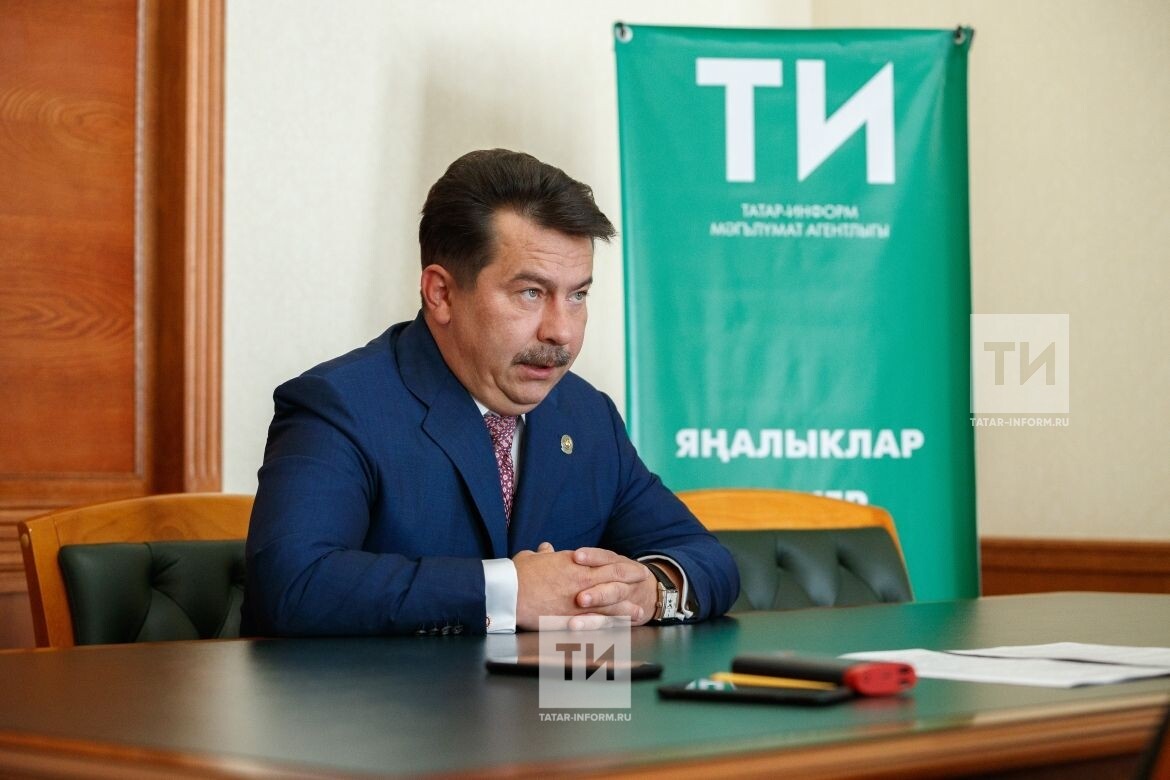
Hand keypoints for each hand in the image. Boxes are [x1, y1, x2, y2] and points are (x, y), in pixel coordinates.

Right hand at [512, 546, 656, 629]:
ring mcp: (581, 597)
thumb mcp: (531, 558)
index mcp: (572, 562)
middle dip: (631, 578)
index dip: (616, 563)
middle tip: (644, 580)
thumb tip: (546, 548)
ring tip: (640, 610)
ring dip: (628, 605)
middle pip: (614, 575)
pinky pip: (601, 619)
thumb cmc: (517, 574)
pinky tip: (623, 626)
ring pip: (612, 600)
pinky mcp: (575, 616)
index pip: (602, 560)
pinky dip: (615, 622)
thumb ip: (542, 554)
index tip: (625, 567)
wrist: (509, 591)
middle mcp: (582, 577)